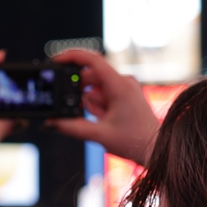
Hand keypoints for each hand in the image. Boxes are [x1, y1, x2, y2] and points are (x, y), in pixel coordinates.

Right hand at [46, 49, 158, 165]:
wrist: (155, 149)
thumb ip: (72, 127)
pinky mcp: (124, 95)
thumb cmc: (134, 141)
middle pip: (89, 77)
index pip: (92, 60)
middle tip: (90, 114)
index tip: (55, 61)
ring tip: (103, 121)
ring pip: (95, 88)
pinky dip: (98, 107)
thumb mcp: (99, 135)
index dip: (71, 57)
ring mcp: (124, 87)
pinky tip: (105, 120)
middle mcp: (123, 81)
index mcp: (120, 85)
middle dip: (82, 96)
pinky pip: (103, 95)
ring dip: (91, 105)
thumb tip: (51, 122)